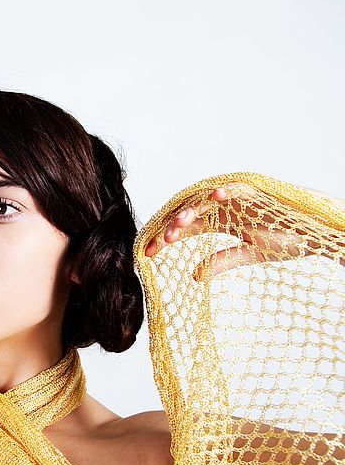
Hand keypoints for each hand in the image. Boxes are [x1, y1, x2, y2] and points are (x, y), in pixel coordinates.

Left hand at [144, 183, 313, 280]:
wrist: (317, 233)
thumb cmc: (286, 239)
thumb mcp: (249, 254)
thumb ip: (222, 262)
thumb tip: (194, 276)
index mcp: (218, 221)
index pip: (184, 228)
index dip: (166, 238)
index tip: (148, 254)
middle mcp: (223, 207)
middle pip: (189, 213)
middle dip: (173, 226)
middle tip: (162, 242)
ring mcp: (238, 198)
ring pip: (207, 200)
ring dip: (193, 210)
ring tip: (180, 224)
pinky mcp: (258, 191)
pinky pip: (239, 188)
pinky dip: (227, 191)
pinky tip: (215, 198)